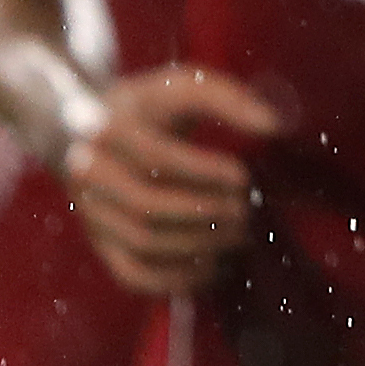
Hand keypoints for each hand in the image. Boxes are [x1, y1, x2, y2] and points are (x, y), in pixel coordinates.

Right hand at [62, 65, 282, 297]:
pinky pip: (132, 274)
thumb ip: (229, 99)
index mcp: (107, 129)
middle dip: (206, 213)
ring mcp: (91, 214)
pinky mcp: (99, 243)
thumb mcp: (184, 86)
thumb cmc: (152, 107)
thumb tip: (276, 126)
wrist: (90, 131)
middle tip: (248, 211)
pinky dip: (176, 279)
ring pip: (142, 243)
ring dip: (199, 247)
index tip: (244, 177)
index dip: (203, 172)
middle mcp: (88, 175)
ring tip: (241, 237)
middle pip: (147, 206)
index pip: (155, 158)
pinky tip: (216, 267)